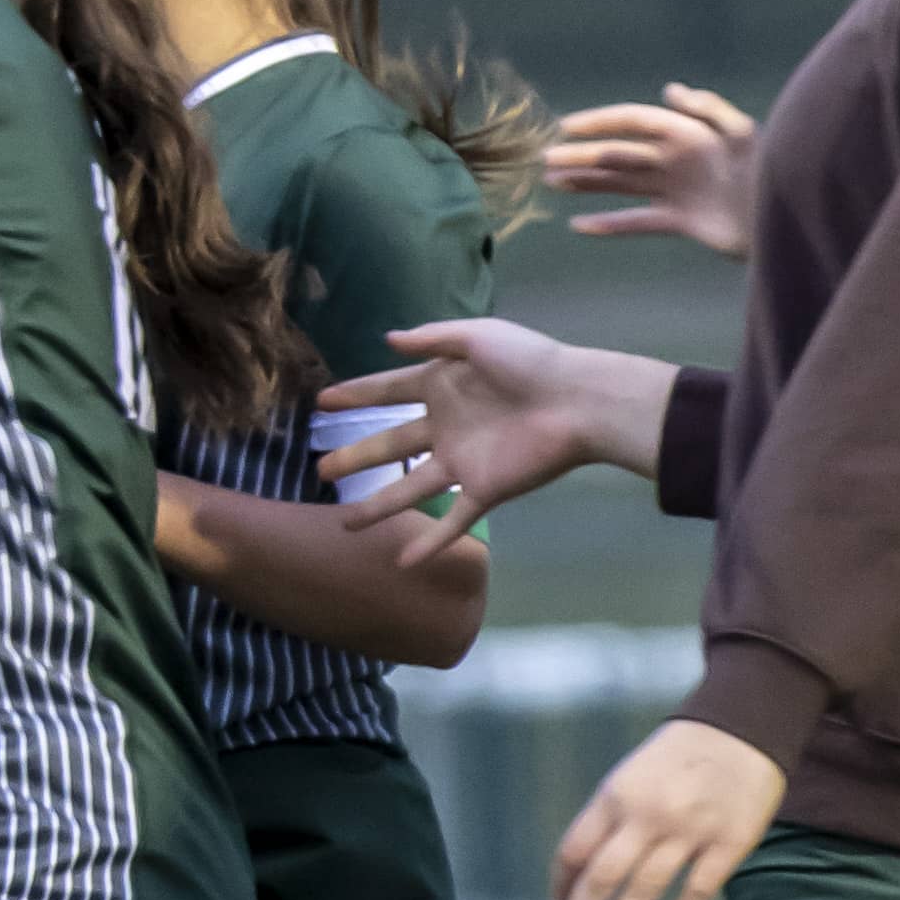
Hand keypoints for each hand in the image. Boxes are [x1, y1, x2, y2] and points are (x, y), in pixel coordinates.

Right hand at [315, 317, 665, 566]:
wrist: (578, 402)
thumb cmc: (530, 363)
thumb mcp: (477, 337)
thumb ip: (431, 338)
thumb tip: (386, 339)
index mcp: (442, 387)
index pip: (388, 391)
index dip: (356, 395)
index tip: (322, 401)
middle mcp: (445, 427)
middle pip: (389, 444)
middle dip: (355, 457)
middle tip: (321, 469)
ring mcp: (462, 462)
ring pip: (409, 488)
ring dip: (377, 508)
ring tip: (344, 524)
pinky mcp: (484, 490)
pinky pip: (453, 521)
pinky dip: (430, 543)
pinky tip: (403, 562)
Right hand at [545, 85, 756, 258]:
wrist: (787, 222)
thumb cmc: (771, 174)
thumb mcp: (744, 135)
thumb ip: (709, 110)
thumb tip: (670, 90)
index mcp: (688, 135)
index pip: (635, 122)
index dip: (600, 122)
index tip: (564, 128)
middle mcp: (677, 160)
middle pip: (619, 154)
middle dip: (582, 155)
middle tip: (545, 161)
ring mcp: (676, 191)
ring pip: (621, 184)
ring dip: (587, 183)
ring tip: (552, 182)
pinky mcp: (680, 221)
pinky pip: (637, 222)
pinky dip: (609, 224)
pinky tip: (580, 226)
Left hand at [551, 717, 783, 899]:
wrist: (741, 730)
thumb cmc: (676, 758)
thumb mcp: (628, 779)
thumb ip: (607, 821)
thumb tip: (582, 872)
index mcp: (615, 798)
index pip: (574, 851)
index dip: (561, 887)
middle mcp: (646, 817)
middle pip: (602, 878)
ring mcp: (689, 833)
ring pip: (644, 891)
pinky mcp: (728, 845)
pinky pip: (696, 893)